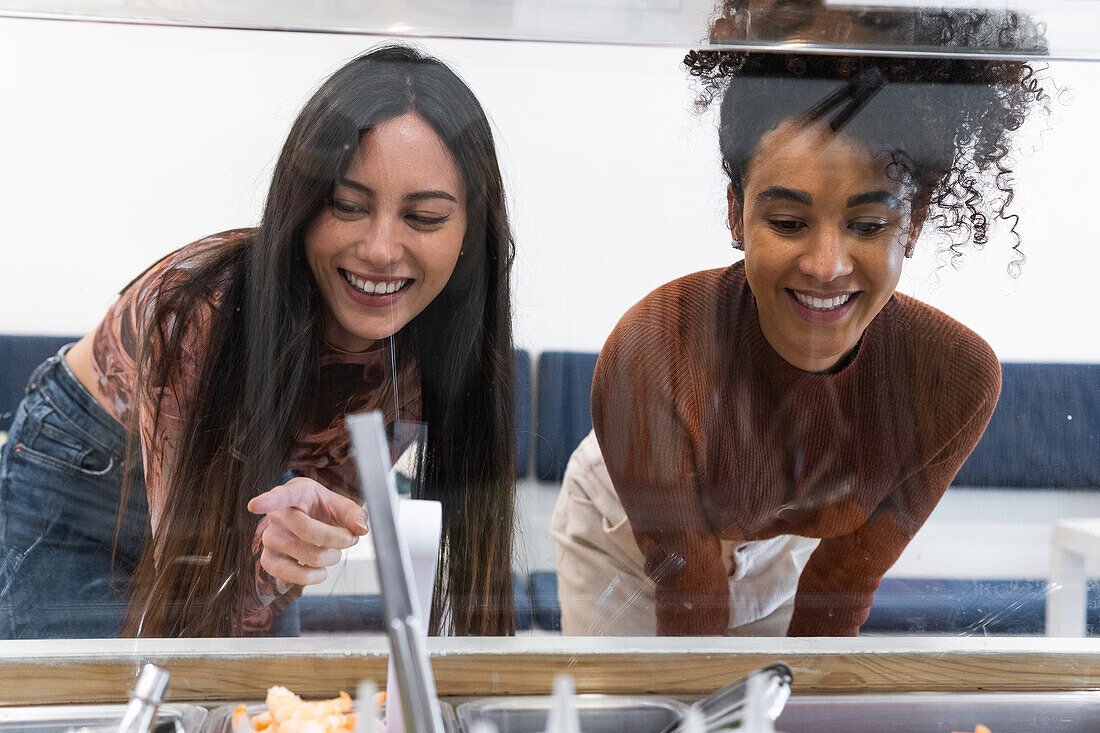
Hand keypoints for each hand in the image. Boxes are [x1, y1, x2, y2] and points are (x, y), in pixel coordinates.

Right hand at [247, 476, 368, 587]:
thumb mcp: (342, 506)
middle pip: (306, 530)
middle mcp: (278, 514)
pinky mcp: (269, 559)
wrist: (313, 525)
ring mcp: (270, 537)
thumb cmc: (324, 511)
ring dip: (328, 557)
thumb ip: (354, 514)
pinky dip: (310, 576)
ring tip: (334, 553)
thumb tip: (361, 529)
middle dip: (336, 538)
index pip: (280, 496)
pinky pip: (287, 573)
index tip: (255, 505)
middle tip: (350, 540)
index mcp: (296, 492)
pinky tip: (320, 571)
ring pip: (302, 553)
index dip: (267, 501)